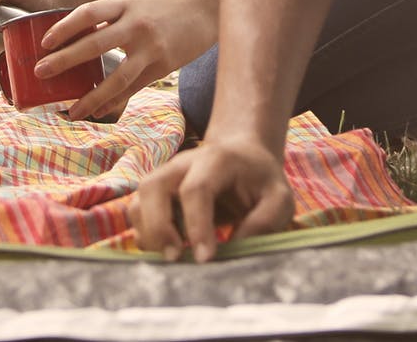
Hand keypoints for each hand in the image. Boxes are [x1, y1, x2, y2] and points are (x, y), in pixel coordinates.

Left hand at [38, 0, 217, 122]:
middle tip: (40, 72)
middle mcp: (136, 24)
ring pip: (116, 77)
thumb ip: (106, 19)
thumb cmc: (158, 9)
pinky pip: (133, 88)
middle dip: (65, 60)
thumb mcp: (131, 4)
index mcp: (124, 3)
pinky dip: (113, 102)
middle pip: (95, 44)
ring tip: (70, 111)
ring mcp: (150, 48)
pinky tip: (97, 111)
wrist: (201, 9)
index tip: (44, 42)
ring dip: (90, 96)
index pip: (88, 12)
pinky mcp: (162, 66)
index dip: (64, 27)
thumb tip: (70, 41)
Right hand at [131, 133, 292, 261]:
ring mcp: (166, 176)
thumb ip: (266, 220)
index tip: (205, 257)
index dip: (197, 225)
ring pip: (138, 200)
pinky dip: (146, 235)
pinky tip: (168, 250)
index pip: (195, 189)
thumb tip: (235, 246)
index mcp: (216, 160)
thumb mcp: (280, 198)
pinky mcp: (157, 194)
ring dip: (148, 233)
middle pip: (153, 187)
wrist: (243, 158)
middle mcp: (182, 164)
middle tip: (176, 257)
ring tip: (172, 257)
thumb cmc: (261, 182)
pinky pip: (137, 213)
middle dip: (158, 226)